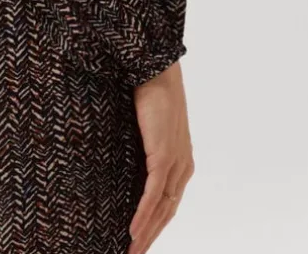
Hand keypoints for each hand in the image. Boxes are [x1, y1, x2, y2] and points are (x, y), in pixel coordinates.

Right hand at [127, 61, 194, 253]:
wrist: (156, 71)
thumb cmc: (149, 93)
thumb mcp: (146, 128)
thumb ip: (142, 146)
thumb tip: (124, 158)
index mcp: (180, 161)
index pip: (168, 202)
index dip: (155, 224)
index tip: (141, 240)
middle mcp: (182, 167)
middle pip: (166, 212)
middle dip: (150, 236)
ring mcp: (174, 163)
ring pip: (160, 208)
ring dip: (145, 233)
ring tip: (130, 250)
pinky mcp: (163, 157)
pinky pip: (153, 194)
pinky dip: (143, 215)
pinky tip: (132, 230)